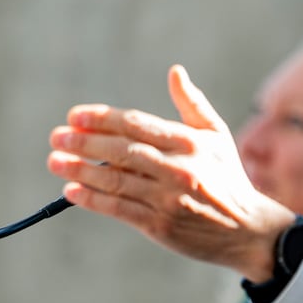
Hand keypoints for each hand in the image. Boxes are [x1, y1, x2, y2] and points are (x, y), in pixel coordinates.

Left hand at [47, 65, 293, 281]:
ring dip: (81, 170)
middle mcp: (178, 168)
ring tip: (55, 161)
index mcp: (190, 142)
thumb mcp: (217, 136)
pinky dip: (93, 199)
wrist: (247, 230)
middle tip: (57, 137)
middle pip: (122, 150)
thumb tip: (175, 71)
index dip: (103, 119)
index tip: (75, 116)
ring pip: (116, 180)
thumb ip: (192, 104)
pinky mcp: (160, 225)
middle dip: (85, 142)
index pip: (137, 124)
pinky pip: (119, 209)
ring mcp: (168, 198)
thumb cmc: (227, 178)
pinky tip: (72, 191)